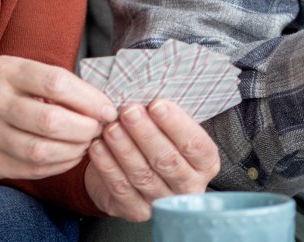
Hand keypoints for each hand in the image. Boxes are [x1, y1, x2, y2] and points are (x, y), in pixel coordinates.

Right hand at [0, 55, 116, 179]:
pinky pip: (30, 169)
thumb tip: (103, 106)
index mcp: (5, 71)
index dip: (89, 99)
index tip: (108, 110)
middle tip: (98, 129)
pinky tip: (69, 156)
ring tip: (85, 143)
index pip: (56, 83)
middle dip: (85, 129)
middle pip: (50, 121)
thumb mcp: (25, 72)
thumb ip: (60, 85)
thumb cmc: (5, 89)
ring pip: (40, 151)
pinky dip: (58, 165)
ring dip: (74, 150)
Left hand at [84, 101, 221, 221]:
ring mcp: (163, 202)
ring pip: (143, 175)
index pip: (195, 144)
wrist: (134, 173)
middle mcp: (189, 186)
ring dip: (125, 149)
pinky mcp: (137, 212)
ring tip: (111, 127)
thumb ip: (165, 116)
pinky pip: (121, 188)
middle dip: (146, 134)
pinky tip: (98, 147)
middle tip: (129, 112)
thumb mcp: (169, 129)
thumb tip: (146, 92)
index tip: (157, 104)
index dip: (176, 124)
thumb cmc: (157, 142)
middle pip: (168, 160)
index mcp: (205, 163)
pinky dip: (107, 166)